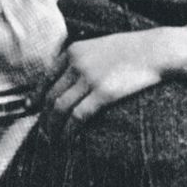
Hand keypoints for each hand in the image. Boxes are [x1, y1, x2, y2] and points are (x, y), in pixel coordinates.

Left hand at [40, 27, 186, 139]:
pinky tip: (68, 139)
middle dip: (44, 116)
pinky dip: (69, 130)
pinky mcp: (103, 93)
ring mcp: (89, 78)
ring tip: (52, 139)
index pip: (47, 76)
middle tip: (42, 131)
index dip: (37, 95)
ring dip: (53, 127)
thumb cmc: (131, 49)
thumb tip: (68, 82)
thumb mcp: (99, 47)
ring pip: (60, 108)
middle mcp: (77, 63)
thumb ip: (82, 60)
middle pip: (51, 95)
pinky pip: (78, 116)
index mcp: (74, 51)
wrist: (155, 50)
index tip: (31, 108)